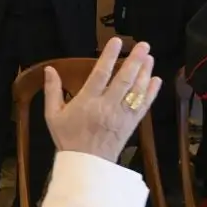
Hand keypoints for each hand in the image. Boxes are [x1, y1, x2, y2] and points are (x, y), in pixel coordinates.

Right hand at [43, 38, 162, 163]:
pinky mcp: (131, 125)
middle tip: (144, 46)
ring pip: (136, 92)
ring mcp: (121, 116)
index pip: (100, 75)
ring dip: (144, 73)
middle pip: (123, 80)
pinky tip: (156, 80)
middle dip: (135, 61)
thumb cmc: (68, 139)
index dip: (109, 57)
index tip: (117, 42)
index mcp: (87, 102)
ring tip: (150, 58)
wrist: (86, 165)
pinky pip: (143, 107)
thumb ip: (52, 91)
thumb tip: (50, 69)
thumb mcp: (52, 116)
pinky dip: (151, 93)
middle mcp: (106, 107)